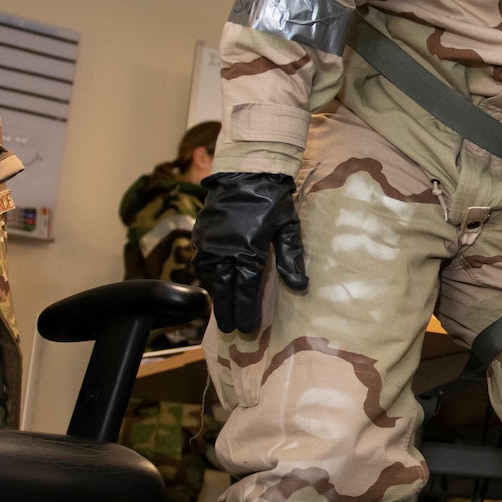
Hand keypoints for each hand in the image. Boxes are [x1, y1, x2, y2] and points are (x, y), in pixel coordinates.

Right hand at [194, 172, 307, 333]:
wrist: (246, 171)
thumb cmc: (272, 200)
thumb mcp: (288, 228)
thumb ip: (291, 258)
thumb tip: (300, 287)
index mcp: (247, 250)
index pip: (244, 290)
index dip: (245, 311)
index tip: (247, 328)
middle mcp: (224, 250)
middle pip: (224, 289)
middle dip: (227, 311)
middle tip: (231, 330)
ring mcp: (209, 242)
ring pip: (209, 277)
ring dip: (215, 296)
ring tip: (221, 312)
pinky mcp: (201, 233)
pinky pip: (202, 262)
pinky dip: (207, 276)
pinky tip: (214, 284)